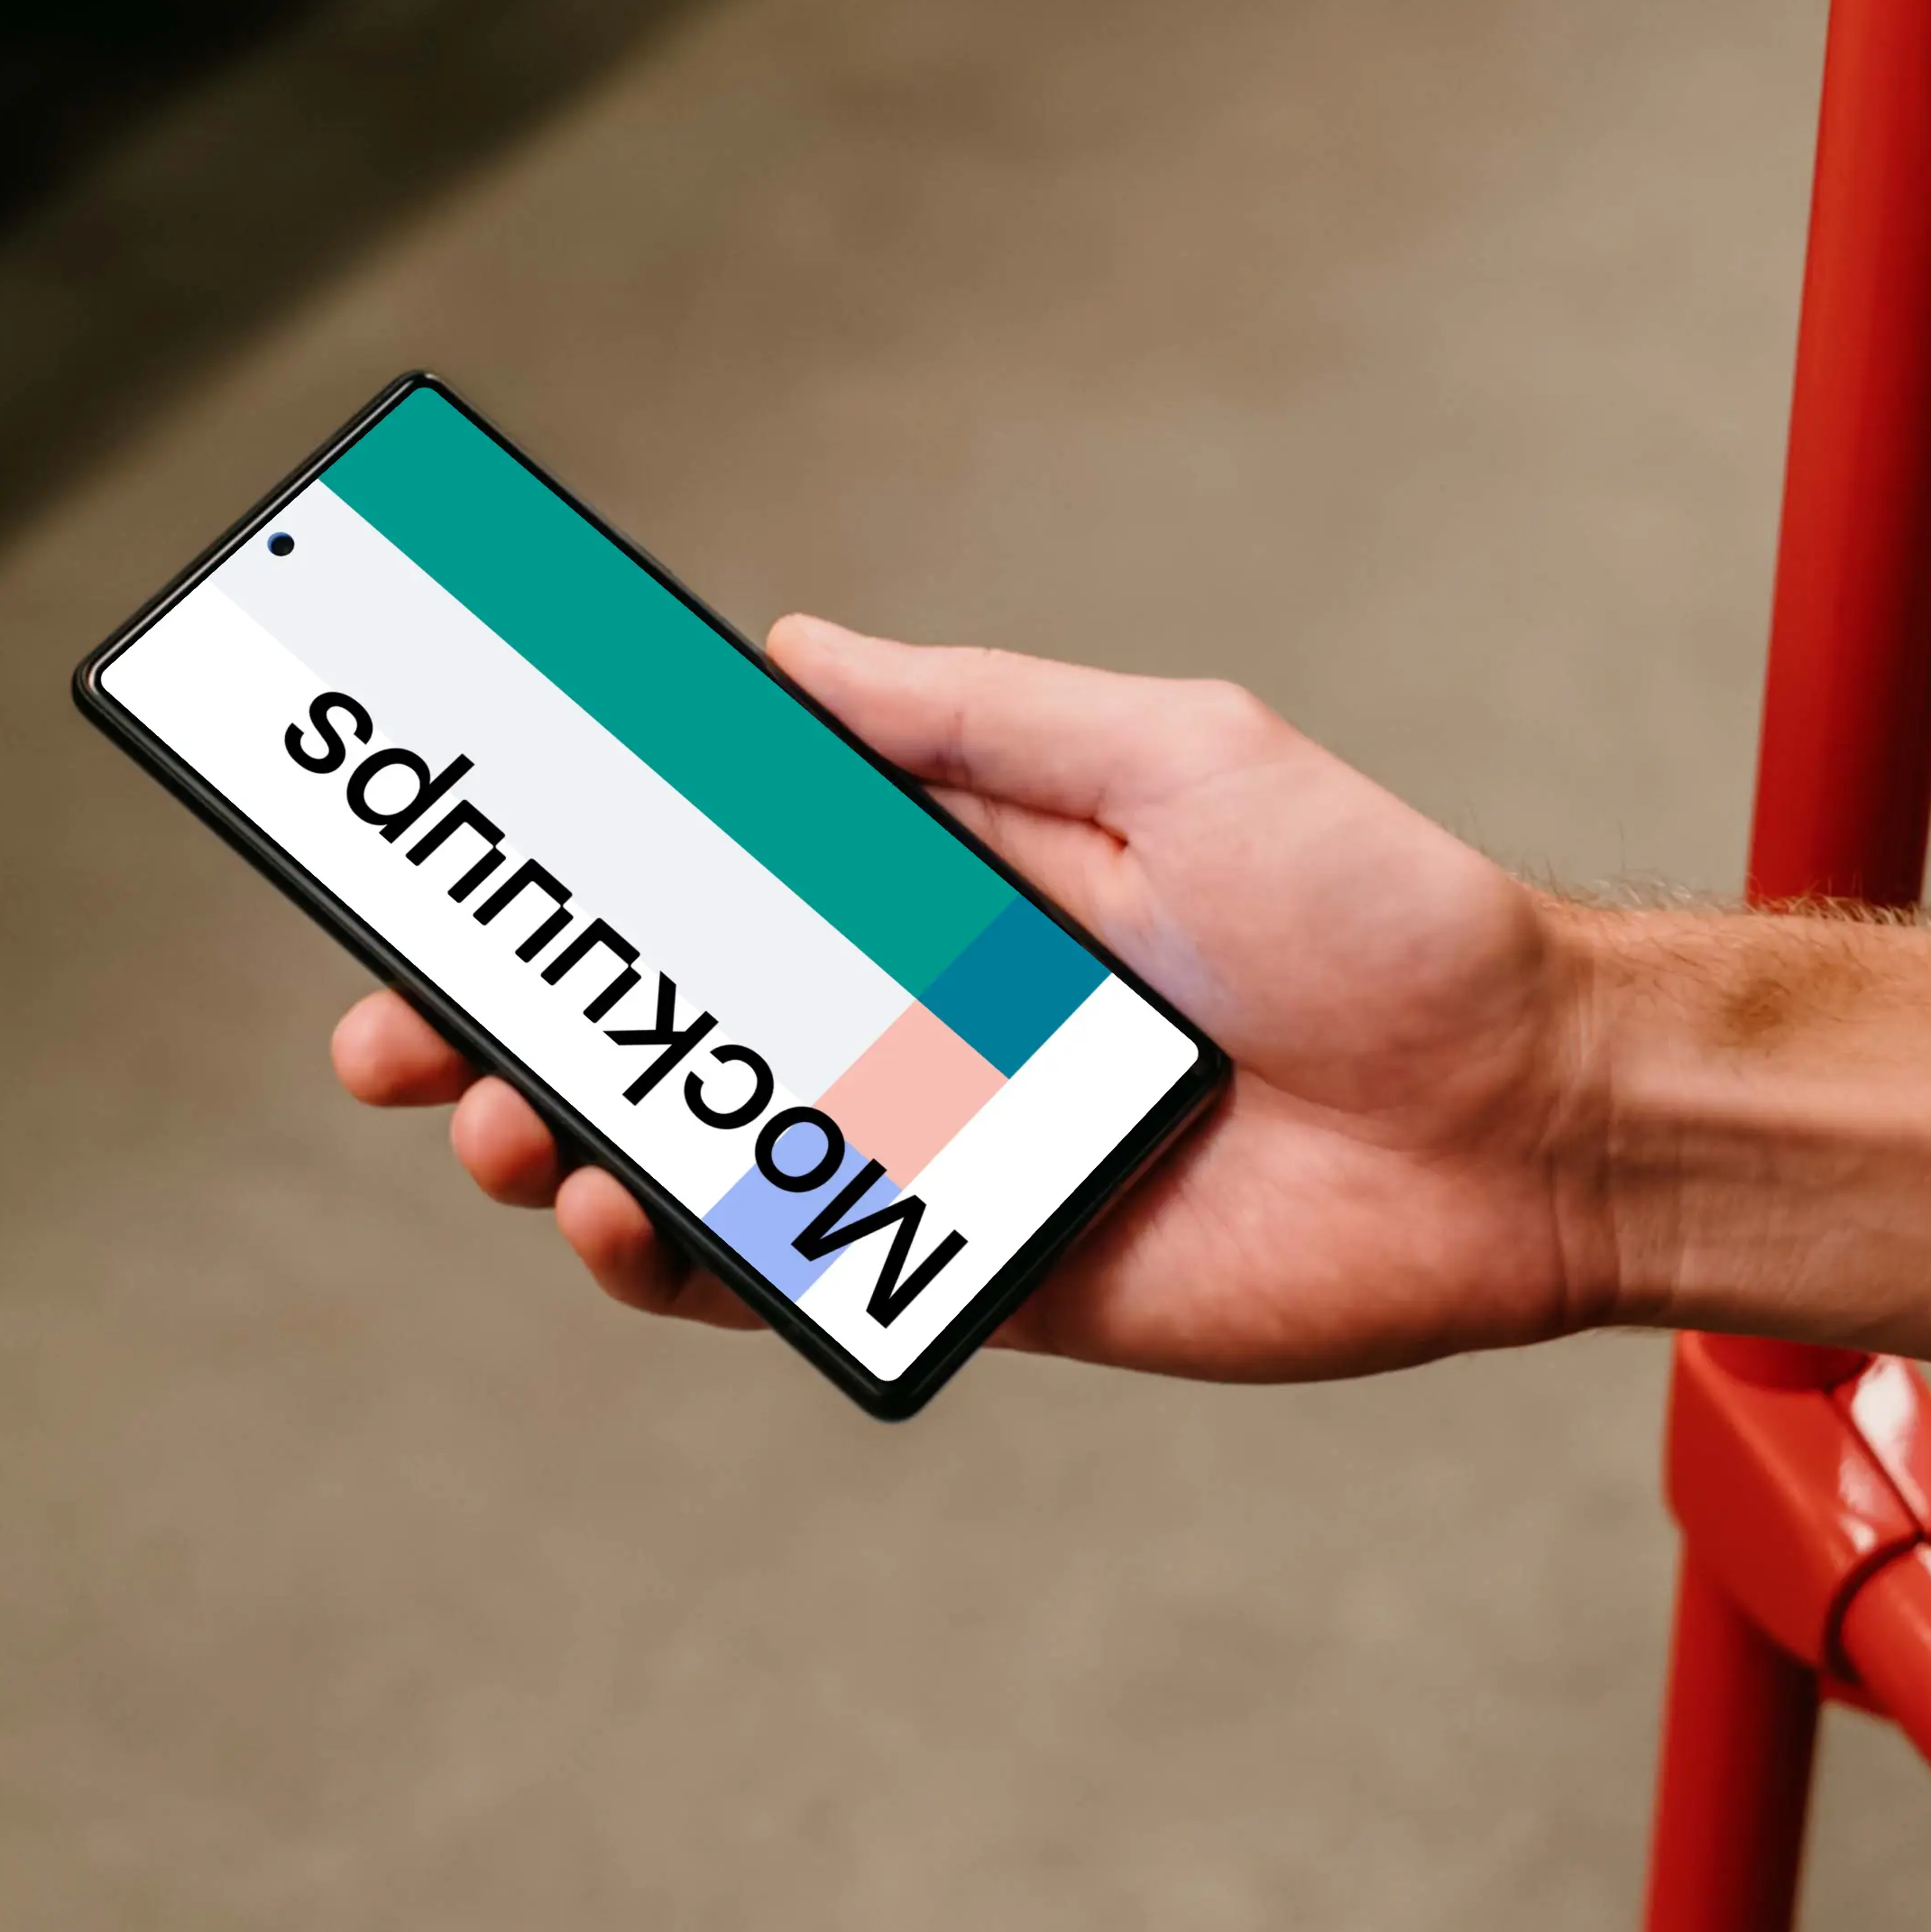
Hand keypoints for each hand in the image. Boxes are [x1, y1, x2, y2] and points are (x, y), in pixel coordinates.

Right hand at [325, 624, 1614, 1379]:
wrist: (1534, 1119)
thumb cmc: (1385, 916)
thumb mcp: (1174, 752)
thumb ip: (969, 719)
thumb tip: (779, 653)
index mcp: (953, 875)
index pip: (712, 865)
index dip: (566, 875)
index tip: (436, 866)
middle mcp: (927, 1010)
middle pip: (664, 1021)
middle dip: (503, 1032)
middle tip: (396, 1049)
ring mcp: (948, 1148)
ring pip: (702, 1157)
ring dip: (572, 1148)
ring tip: (520, 1137)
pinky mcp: (993, 1275)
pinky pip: (805, 1278)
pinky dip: (691, 1265)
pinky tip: (630, 1231)